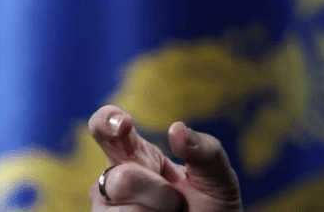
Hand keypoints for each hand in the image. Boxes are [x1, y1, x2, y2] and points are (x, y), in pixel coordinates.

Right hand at [88, 105, 242, 211]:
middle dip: (159, 192)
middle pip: (121, 178)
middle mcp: (112, 179)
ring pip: (126, 211)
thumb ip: (205, 150)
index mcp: (136, 154)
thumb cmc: (212, 206)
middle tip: (176, 200)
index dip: (107, 120)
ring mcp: (105, 208)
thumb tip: (177, 128)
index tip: (125, 124)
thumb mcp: (218, 176)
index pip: (106, 127)